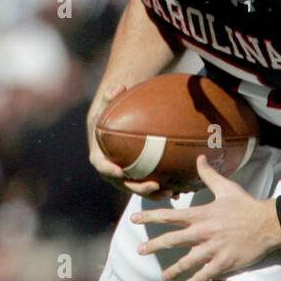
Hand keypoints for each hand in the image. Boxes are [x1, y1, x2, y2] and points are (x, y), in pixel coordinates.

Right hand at [87, 82, 172, 200]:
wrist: (113, 130)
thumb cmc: (108, 117)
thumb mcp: (106, 105)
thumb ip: (110, 96)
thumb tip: (119, 87)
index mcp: (100, 157)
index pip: (102, 166)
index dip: (109, 170)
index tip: (119, 171)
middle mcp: (112, 172)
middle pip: (123, 184)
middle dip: (138, 188)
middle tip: (153, 185)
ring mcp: (125, 178)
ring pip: (138, 189)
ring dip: (154, 194)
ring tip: (170, 193)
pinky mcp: (137, 179)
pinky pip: (149, 187)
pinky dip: (163, 190)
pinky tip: (179, 191)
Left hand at [131, 156, 280, 280]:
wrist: (267, 224)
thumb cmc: (246, 205)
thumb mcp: (227, 188)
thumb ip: (209, 175)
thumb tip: (199, 157)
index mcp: (202, 214)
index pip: (170, 215)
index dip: (150, 217)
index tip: (134, 218)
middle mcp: (203, 232)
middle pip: (172, 240)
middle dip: (154, 245)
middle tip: (140, 250)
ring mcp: (213, 249)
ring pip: (186, 262)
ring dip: (172, 270)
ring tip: (163, 277)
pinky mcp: (223, 262)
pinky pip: (203, 276)